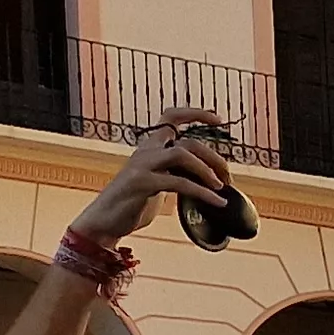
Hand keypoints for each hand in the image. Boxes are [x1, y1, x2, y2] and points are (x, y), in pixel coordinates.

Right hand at [70, 115, 232, 244]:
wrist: (105, 221)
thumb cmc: (134, 203)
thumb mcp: (160, 183)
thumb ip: (178, 174)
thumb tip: (211, 178)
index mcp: (150, 148)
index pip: (170, 118)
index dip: (194, 114)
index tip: (217, 119)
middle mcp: (146, 151)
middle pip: (188, 142)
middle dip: (214, 158)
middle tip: (228, 178)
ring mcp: (141, 165)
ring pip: (182, 154)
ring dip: (206, 170)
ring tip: (220, 187)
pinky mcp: (141, 183)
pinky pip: (179, 182)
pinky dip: (203, 193)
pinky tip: (218, 203)